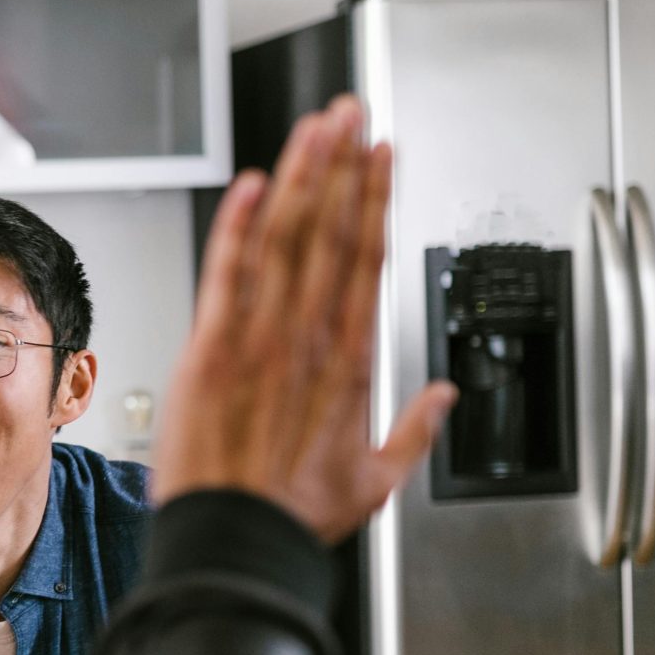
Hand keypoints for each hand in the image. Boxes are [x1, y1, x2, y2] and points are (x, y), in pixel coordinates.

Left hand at [151, 95, 457, 543]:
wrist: (236, 543)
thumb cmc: (294, 516)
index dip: (376, 197)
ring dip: (302, 175)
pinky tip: (255, 182)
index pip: (368, 257)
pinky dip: (240, 225)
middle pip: (333, 231)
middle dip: (343, 164)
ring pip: (287, 239)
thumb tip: (443, 398)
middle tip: (351, 112)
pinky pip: (228, 273)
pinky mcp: (211, 350)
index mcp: (350, 361)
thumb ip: (414, 430)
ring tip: (316, 126)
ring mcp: (261, 340)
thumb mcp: (378, 480)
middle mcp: (309, 339)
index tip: (382, 154)